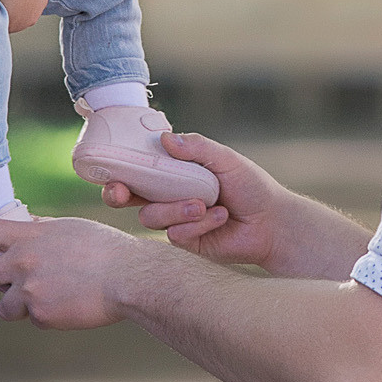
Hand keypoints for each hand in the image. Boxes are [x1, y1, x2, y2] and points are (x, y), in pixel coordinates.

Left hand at [0, 211, 145, 325]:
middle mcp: (22, 260)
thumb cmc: (106, 250)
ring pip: (4, 307)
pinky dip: (45, 317)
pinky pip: (32, 320)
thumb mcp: (69, 228)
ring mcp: (30, 289)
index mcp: (29, 235)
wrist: (128, 278)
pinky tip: (68, 307)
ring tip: (45, 302)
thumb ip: (40, 227)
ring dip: (17, 308)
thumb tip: (25, 222)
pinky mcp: (41, 314)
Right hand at [95, 132, 285, 265]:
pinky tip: (220, 218)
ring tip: (204, 205)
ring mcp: (174, 220)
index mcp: (172, 172)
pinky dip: (197, 225)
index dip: (117, 170)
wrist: (271, 222)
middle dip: (118, 195)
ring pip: (150, 216)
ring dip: (175, 209)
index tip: (110, 170)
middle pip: (129, 197)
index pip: (137, 169)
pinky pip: (174, 234)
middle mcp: (168, 196)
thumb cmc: (250, 186)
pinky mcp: (184, 242)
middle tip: (120, 194)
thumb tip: (166, 138)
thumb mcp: (226, 160)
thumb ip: (198, 148)